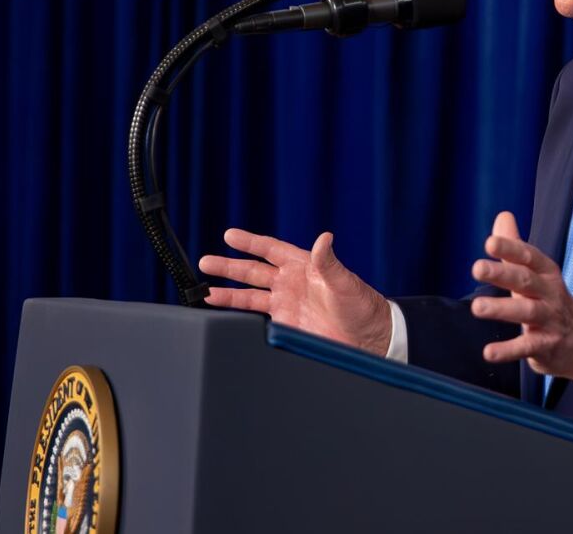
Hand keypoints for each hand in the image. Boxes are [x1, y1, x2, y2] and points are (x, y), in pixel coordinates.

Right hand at [199, 228, 393, 356]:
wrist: (368, 338)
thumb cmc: (362, 305)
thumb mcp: (345, 282)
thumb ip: (328, 262)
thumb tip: (324, 237)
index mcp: (304, 266)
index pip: (271, 250)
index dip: (250, 243)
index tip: (229, 235)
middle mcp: (291, 283)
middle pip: (253, 272)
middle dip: (229, 266)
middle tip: (205, 262)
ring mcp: (286, 305)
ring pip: (250, 296)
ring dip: (228, 293)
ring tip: (204, 292)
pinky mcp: (285, 325)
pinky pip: (256, 319)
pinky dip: (239, 317)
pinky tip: (223, 316)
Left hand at [469, 211, 572, 383]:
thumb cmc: (550, 301)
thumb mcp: (536, 273)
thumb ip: (515, 247)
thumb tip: (502, 216)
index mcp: (546, 273)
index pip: (529, 257)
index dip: (511, 248)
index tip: (490, 242)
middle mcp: (550, 293)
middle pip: (526, 281)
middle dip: (502, 273)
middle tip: (477, 268)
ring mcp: (550, 320)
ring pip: (526, 313)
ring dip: (502, 309)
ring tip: (477, 307)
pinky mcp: (546, 346)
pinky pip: (527, 347)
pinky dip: (508, 350)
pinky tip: (489, 352)